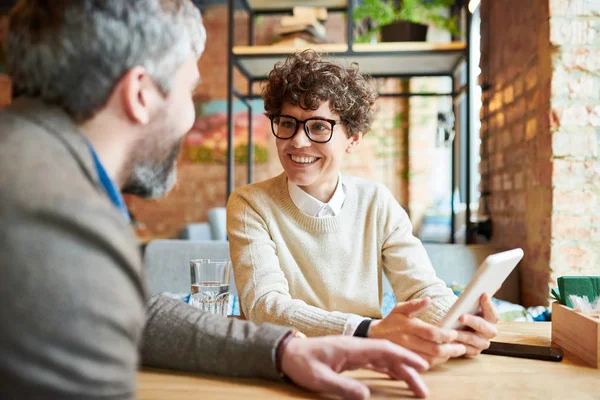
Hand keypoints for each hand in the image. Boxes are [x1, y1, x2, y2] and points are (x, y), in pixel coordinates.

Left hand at [281, 335, 429, 399]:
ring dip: (400, 371)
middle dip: (408, 369)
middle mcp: (356, 347)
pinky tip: (395, 377)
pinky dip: (387, 369)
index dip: (405, 357)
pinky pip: (374, 362)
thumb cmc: (301, 363)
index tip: (422, 366)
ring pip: (383, 359)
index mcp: (351, 347)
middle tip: (423, 389)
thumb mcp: (320, 378)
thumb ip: (343, 387)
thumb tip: (367, 396)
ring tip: (415, 386)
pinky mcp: (349, 357)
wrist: (287, 352)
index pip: (384, 349)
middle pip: (388, 355)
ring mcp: (353, 351)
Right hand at [368, 298, 466, 366]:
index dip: (446, 335)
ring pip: (432, 360)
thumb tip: (428, 299)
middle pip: (434, 349)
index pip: (431, 333)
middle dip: (451, 349)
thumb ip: (414, 304)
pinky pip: (425, 365)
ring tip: (456, 351)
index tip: (454, 333)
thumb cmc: (391, 321)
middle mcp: (408, 341)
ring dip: (446, 357)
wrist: (374, 337)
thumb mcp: (399, 308)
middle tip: (461, 347)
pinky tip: (443, 356)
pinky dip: (437, 362)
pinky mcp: (407, 362)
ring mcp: (408, 353)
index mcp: (408, 327)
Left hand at [454, 293, 498, 355]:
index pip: (493, 313)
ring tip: (450, 331)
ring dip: (462, 335)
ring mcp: (481, 344)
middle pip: (485, 328)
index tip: (482, 294)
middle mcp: (489, 332)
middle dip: (473, 322)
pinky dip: (456, 345)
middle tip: (461, 317)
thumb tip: (497, 283)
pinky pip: (465, 350)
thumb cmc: (467, 312)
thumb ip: (481, 296)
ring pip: (473, 340)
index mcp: (491, 320)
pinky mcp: (472, 352)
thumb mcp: (472, 303)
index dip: (489, 305)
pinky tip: (448, 341)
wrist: (459, 327)